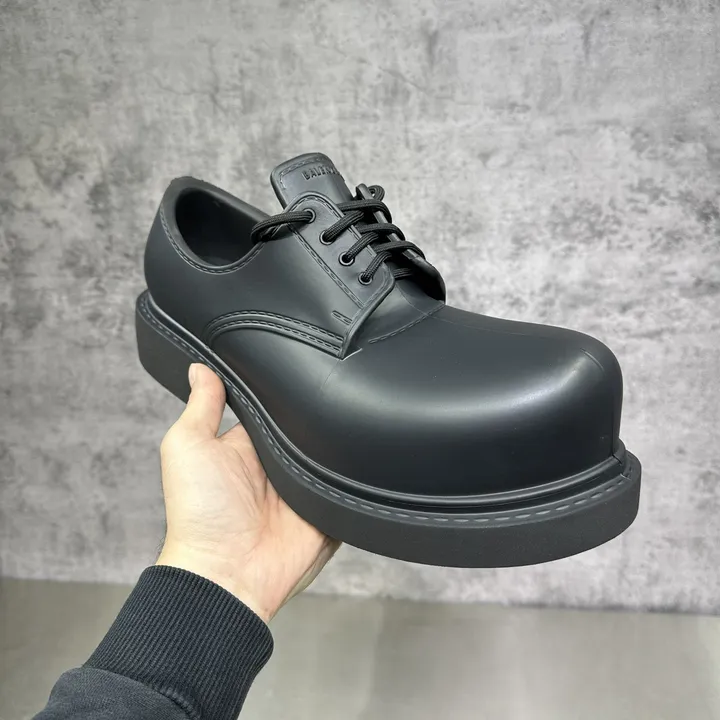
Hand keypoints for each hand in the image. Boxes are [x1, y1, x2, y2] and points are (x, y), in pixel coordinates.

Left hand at [156, 363, 339, 622]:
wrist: (228, 574)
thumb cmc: (198, 514)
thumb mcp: (187, 447)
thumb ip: (202, 407)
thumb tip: (200, 367)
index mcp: (248, 445)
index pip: (274, 406)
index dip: (283, 386)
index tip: (299, 356)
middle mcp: (279, 463)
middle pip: (308, 424)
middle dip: (319, 409)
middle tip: (334, 382)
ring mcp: (306, 487)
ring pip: (333, 451)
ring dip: (339, 439)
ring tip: (354, 411)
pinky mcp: (329, 510)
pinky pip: (352, 485)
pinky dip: (358, 472)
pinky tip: (366, 450)